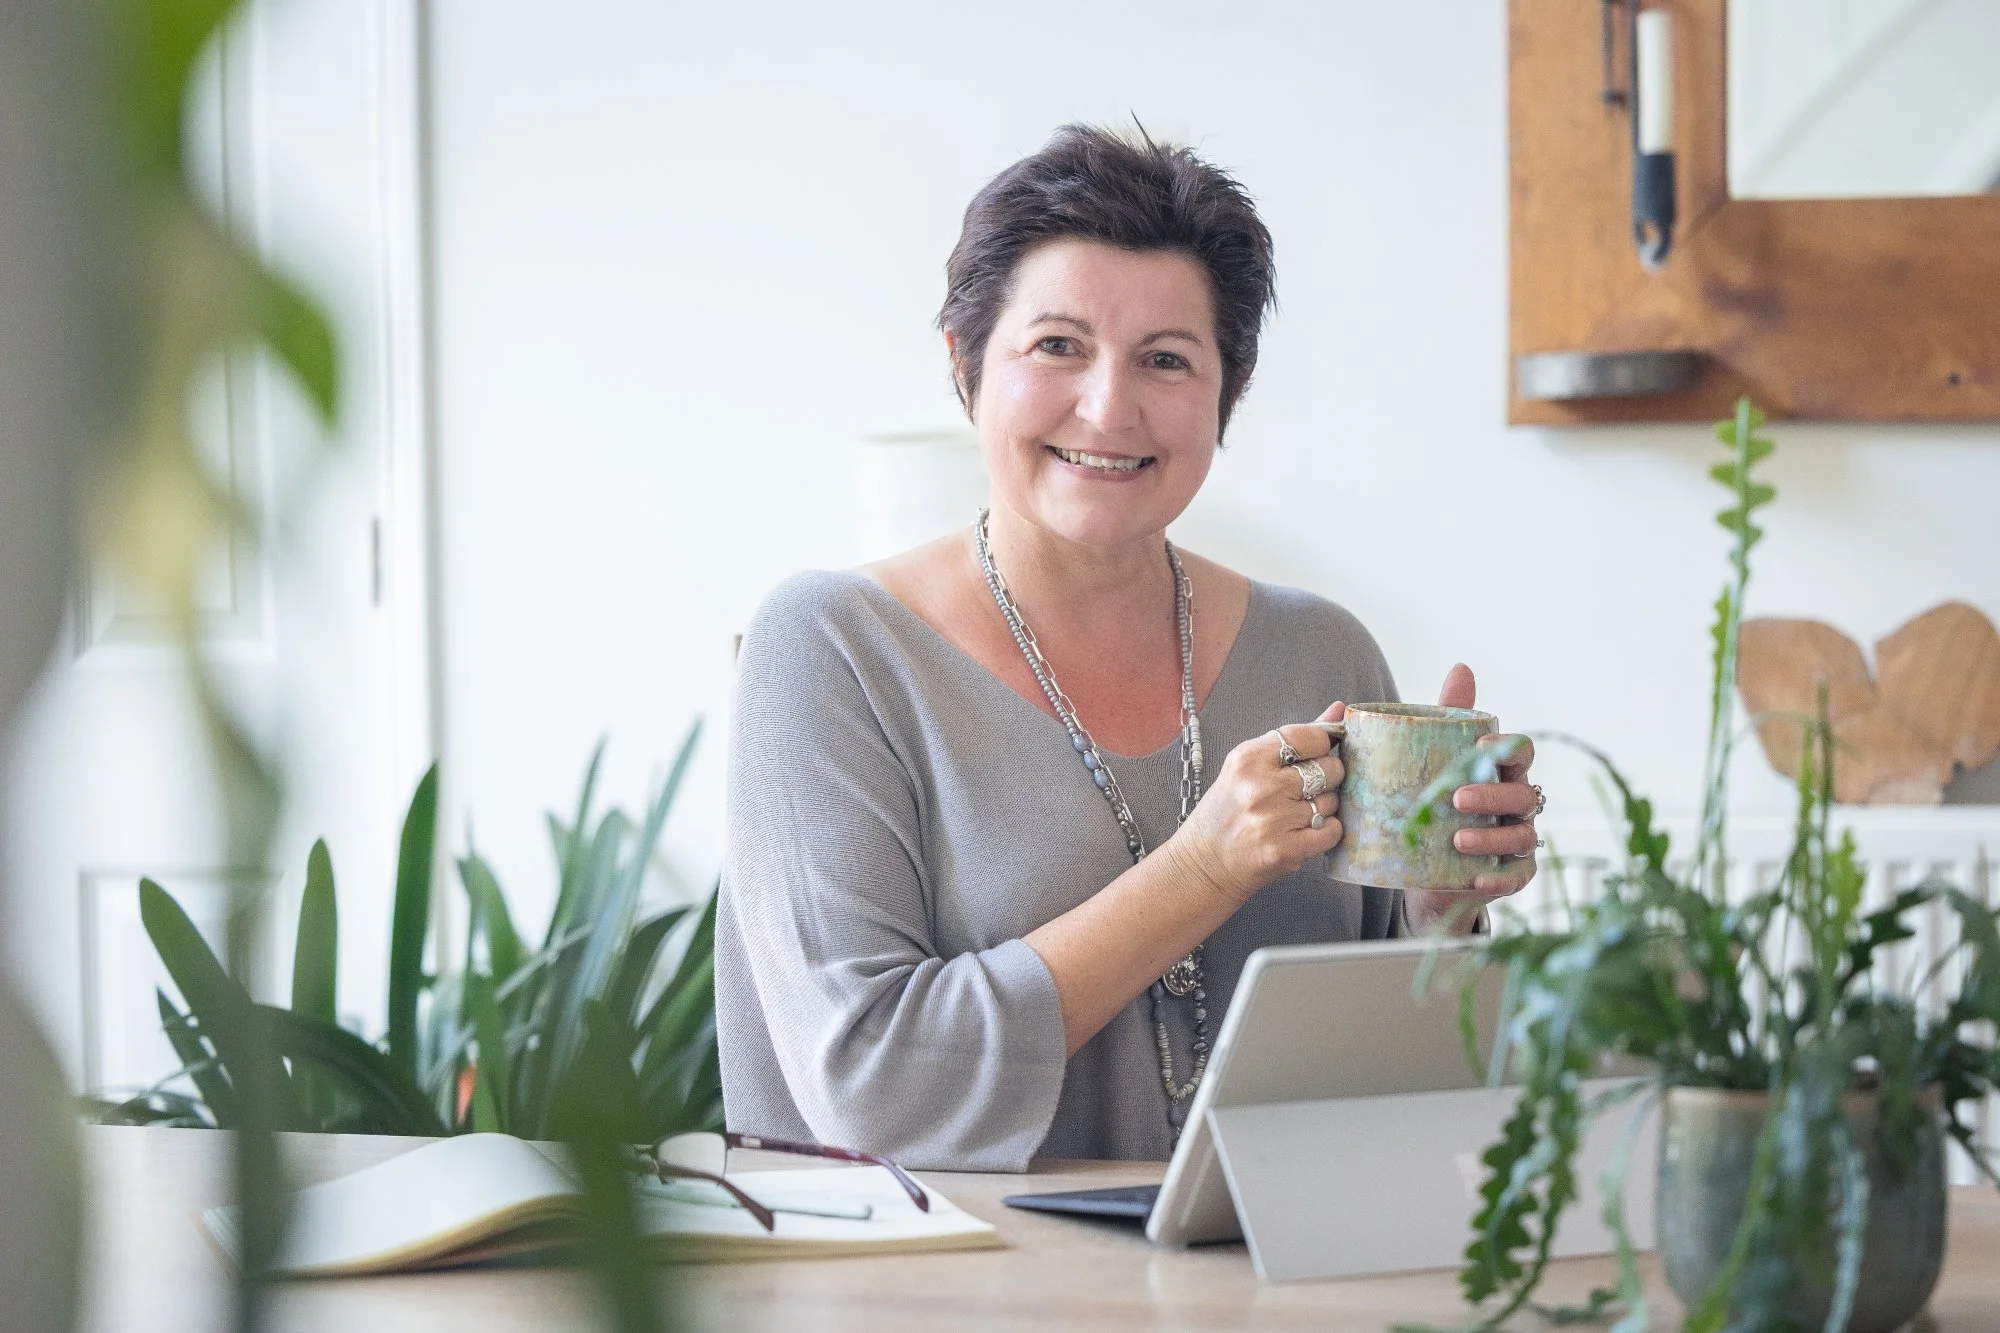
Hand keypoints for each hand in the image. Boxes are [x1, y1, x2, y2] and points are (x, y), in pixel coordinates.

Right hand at [1164, 713, 1345, 907]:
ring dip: (1322, 808)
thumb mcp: (1249, 766)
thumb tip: (1338, 709)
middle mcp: (1260, 786)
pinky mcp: (1285, 850)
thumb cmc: (1226, 811)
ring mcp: (1273, 820)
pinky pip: (1331, 831)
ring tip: (1296, 814)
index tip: (1318, 754)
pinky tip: (1304, 832)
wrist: (1203, 862)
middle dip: (1326, 778)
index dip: (1323, 745)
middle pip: (1329, 768)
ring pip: (1331, 801)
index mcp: (1248, 758)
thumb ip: (1295, 738)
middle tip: (1304, 789)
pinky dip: (1325, 832)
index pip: (1310, 736)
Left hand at [1407, 664, 1538, 931]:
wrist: (1419, 869)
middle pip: (1522, 794)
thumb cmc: (1431, 804)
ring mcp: (1516, 841)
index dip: (1508, 748)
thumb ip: (1446, 718)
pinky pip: (1517, 876)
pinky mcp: (1510, 875)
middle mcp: (1516, 804)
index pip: (1520, 752)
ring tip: (1457, 840)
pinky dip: (1500, 878)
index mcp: (1500, 771)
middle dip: (1493, 795)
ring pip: (1522, 836)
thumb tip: (1461, 667)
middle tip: (1456, 797)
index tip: (1481, 746)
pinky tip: (1476, 878)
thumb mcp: (1431, 761)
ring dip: (1492, 838)